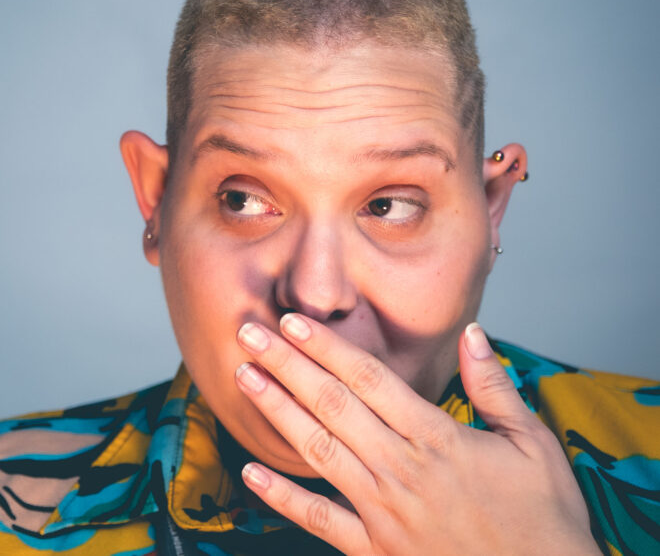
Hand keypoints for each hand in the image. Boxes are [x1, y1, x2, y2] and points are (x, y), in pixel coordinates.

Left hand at [234, 316, 599, 555]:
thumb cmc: (542, 518)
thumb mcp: (533, 443)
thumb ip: (494, 386)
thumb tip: (473, 333)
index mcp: (437, 438)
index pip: (369, 378)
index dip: (327, 346)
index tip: (294, 321)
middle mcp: (402, 469)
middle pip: (333, 404)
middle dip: (287, 365)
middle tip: (249, 334)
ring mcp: (384, 513)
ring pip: (319, 450)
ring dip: (278, 411)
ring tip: (245, 379)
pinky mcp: (376, 552)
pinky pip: (321, 521)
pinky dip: (283, 497)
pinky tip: (251, 473)